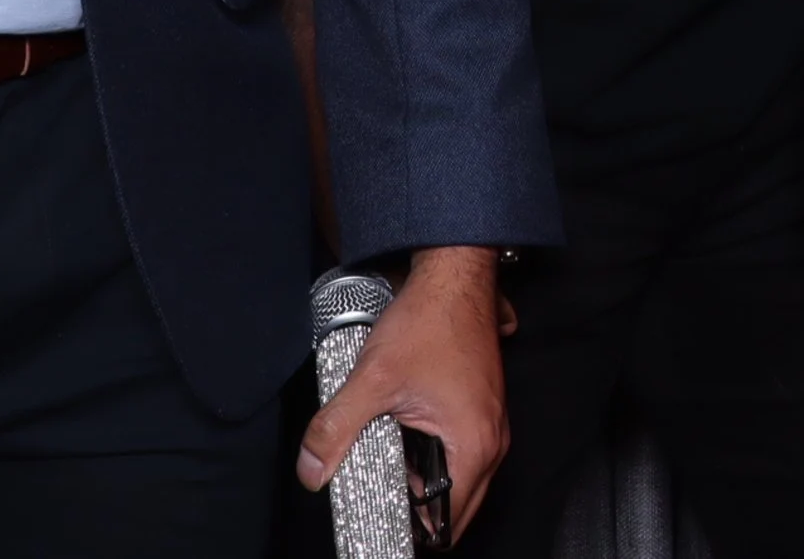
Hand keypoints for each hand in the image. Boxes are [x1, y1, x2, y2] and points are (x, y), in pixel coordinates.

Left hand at [299, 246, 505, 544]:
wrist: (455, 271)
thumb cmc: (430, 318)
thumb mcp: (374, 377)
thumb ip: (337, 428)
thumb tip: (312, 470)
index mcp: (474, 445)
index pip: (446, 523)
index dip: (410, 536)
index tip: (380, 534)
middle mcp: (491, 440)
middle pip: (456, 507)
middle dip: (416, 515)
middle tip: (376, 509)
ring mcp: (490, 421)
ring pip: (459, 480)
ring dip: (424, 486)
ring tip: (384, 476)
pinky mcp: (481, 405)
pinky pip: (460, 453)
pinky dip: (433, 461)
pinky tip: (402, 444)